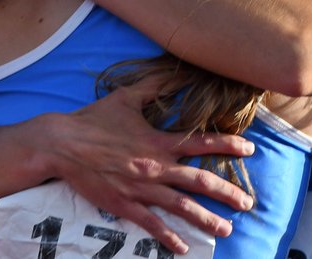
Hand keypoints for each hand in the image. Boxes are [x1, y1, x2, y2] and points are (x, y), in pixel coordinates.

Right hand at [42, 76, 254, 254]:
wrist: (62, 144)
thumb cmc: (94, 120)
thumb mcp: (127, 97)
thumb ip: (155, 85)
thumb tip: (177, 70)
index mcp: (158, 141)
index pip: (201, 143)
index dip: (228, 146)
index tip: (250, 150)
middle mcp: (154, 166)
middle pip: (199, 182)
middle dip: (227, 193)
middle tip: (248, 203)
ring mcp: (140, 188)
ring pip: (181, 207)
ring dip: (206, 220)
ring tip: (226, 230)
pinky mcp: (123, 205)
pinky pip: (150, 224)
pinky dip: (168, 237)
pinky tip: (183, 247)